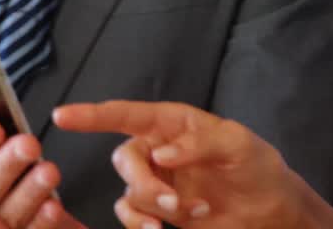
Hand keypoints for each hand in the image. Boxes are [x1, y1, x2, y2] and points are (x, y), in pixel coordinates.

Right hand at [53, 100, 332, 228]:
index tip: (62, 115)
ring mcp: (157, 180)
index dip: (94, 115)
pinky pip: (133, 216)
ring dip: (152, 206)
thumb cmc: (257, 167)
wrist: (269, 210)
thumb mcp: (238, 144)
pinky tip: (169, 226)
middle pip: (124, 159)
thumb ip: (200, 142)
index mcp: (174, 123)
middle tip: (172, 202)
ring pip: (128, 191)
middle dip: (143, 182)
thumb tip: (163, 153)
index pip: (128, 114)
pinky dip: (145, 224)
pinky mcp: (158, 210)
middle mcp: (159, 148)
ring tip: (189, 211)